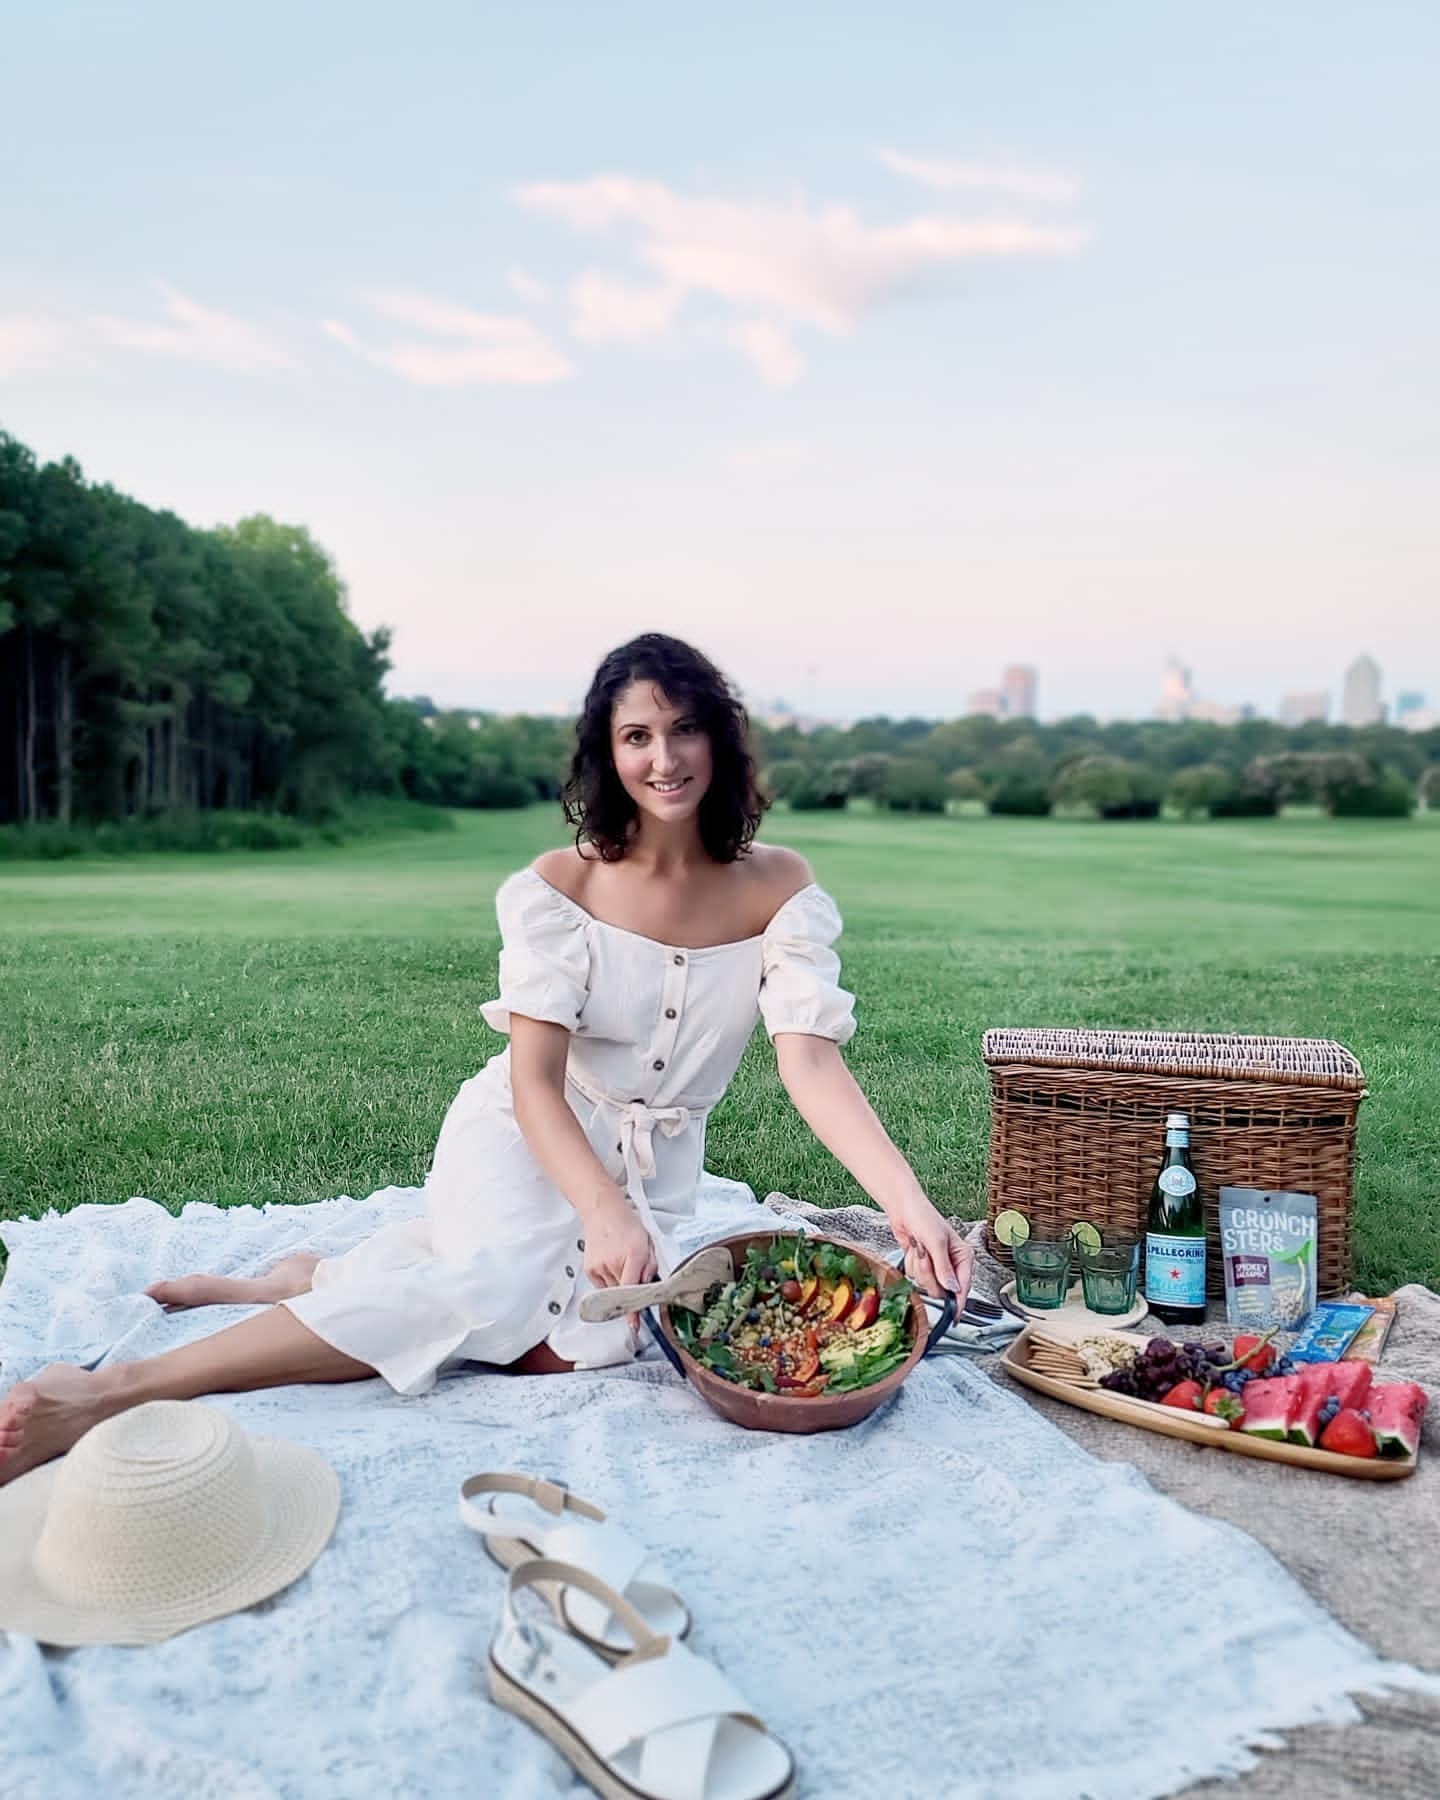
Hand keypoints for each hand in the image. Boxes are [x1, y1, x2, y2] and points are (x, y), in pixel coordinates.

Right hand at [583, 1192, 656, 1323]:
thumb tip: (648, 1287)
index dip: (633, 1310)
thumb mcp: (647, 1243)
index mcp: (634, 1254)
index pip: (633, 1289)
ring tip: (621, 1263)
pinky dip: (609, 1280)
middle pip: (624, 1292)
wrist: (603, 1211)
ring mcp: (600, 1266)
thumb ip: (651, 1267)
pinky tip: (611, 1264)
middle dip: (631, 1289)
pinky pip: (602, 1286)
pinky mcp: (590, 1269)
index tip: (633, 1324)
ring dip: (620, 1284)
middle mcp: (615, 1261)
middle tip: (631, 1274)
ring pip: (613, 1290)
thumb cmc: (627, 1225)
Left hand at [889, 1193, 974, 1303]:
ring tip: (918, 1249)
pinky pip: (916, 1278)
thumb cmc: (923, 1217)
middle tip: (925, 1257)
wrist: (903, 1208)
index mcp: (963, 1256)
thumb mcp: (936, 1242)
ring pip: (927, 1284)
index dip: (959, 1302)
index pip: (964, 1286)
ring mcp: (936, 1266)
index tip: (955, 1317)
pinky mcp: (922, 1265)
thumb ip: (944, 1268)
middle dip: (929, 1275)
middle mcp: (952, 1263)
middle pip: (942, 1289)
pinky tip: (913, 1250)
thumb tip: (953, 1289)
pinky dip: (911, 1265)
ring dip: (918, 1268)